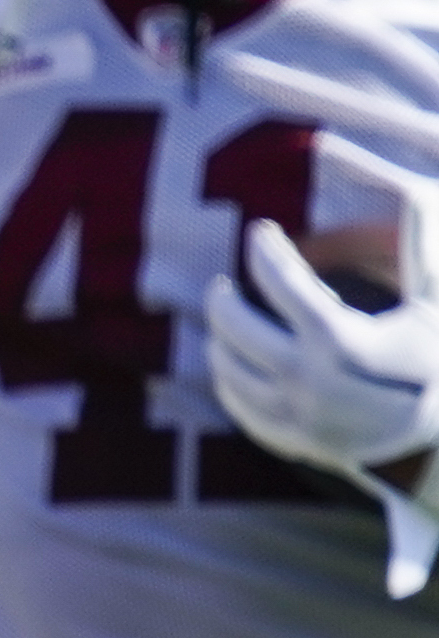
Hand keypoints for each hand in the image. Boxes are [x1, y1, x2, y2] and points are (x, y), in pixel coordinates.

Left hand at [204, 223, 438, 593]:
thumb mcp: (433, 305)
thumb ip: (420, 252)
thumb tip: (415, 194)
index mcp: (344, 340)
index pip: (283, 283)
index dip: (266, 251)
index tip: (259, 231)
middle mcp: (311, 380)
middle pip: (236, 328)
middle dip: (224, 300)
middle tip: (224, 283)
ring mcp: (298, 416)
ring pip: (228, 370)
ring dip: (220, 340)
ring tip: (228, 319)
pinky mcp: (293, 442)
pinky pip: (240, 408)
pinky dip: (230, 381)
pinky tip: (234, 362)